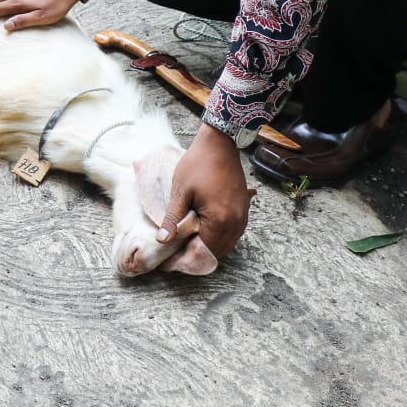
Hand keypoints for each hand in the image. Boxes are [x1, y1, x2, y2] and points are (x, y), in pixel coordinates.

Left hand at [156, 124, 252, 258]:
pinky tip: (202, 233)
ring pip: (226, 244)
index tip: (170, 263)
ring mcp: (242, 216)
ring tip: (187, 246)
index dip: (186, 260)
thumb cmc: (198, 164)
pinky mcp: (244, 209)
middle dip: (197, 256)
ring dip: (209, 248)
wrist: (220, 143)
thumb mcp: (181, 192)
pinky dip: (219, 238)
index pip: (203, 251)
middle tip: (177, 256)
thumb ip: (173, 219)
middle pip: (217, 251)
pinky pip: (233, 233)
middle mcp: (236, 222)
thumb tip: (162, 240)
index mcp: (219, 220)